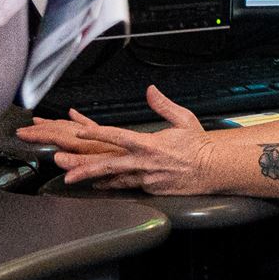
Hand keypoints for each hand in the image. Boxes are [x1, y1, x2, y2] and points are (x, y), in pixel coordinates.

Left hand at [16, 86, 217, 194]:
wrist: (214, 169)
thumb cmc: (199, 144)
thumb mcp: (183, 119)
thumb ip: (163, 105)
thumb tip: (150, 90)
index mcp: (150, 144)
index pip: (117, 136)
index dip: (97, 133)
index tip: (80, 130)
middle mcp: (144, 163)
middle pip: (108, 165)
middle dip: (83, 167)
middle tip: (64, 169)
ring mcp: (146, 179)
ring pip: (114, 179)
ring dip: (92, 178)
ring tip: (72, 179)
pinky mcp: (151, 189)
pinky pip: (127, 186)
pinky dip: (112, 184)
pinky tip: (100, 184)